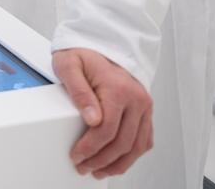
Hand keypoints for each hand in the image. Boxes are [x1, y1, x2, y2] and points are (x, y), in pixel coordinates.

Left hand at [53, 48, 153, 178]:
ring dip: (119, 164)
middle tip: (83, 166)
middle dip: (101, 160)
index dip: (90, 147)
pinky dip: (132, 155)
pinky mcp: (146, 111)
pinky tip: (117, 162)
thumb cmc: (82, 54)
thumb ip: (78, 91)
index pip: (107, 129)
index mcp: (118, 88)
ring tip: (99, 171)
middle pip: (123, 142)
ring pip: (137, 146)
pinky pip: (144, 140)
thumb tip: (92, 118)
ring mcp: (144, 106)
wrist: (98, 44)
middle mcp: (136, 99)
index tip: (77, 155)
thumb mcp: (69, 66)